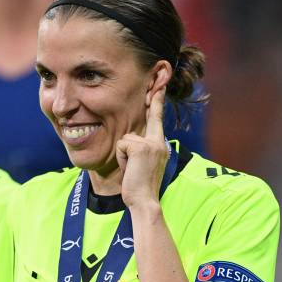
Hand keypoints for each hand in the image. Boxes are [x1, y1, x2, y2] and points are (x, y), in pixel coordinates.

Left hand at [116, 87, 168, 209]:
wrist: (145, 200)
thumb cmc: (140, 186)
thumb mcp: (143, 164)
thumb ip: (141, 149)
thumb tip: (130, 142)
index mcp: (160, 145)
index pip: (157, 119)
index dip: (158, 101)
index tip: (160, 85)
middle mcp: (159, 141)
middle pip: (148, 117)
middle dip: (153, 101)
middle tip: (159, 80)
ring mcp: (152, 144)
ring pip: (125, 138)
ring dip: (123, 155)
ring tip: (131, 169)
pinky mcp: (141, 147)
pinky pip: (121, 145)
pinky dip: (121, 158)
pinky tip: (129, 169)